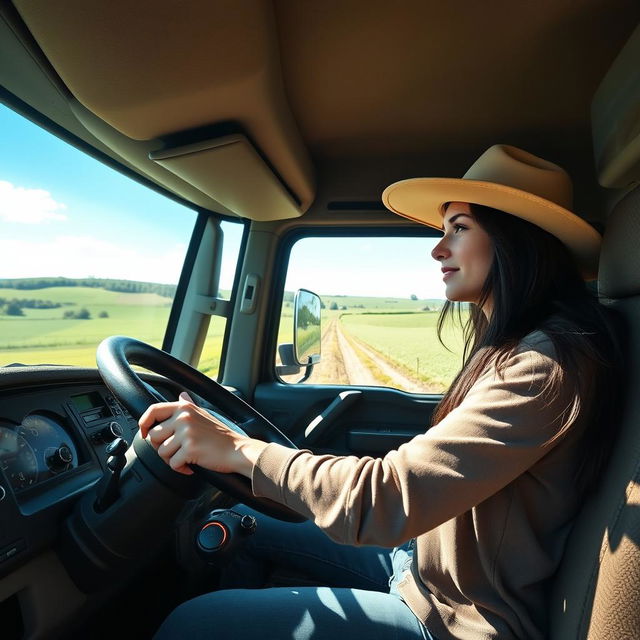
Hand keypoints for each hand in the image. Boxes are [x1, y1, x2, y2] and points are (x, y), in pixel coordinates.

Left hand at [138, 392, 266, 476]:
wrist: (238, 450)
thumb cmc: (221, 436)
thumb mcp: (204, 414)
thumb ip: (188, 406)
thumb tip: (181, 396)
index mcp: (185, 408)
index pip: (153, 411)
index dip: (143, 423)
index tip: (143, 432)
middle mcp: (184, 417)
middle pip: (153, 436)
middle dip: (162, 448)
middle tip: (176, 451)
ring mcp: (186, 433)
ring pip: (161, 452)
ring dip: (172, 460)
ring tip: (186, 458)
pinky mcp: (189, 449)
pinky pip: (172, 464)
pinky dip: (180, 469)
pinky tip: (191, 466)